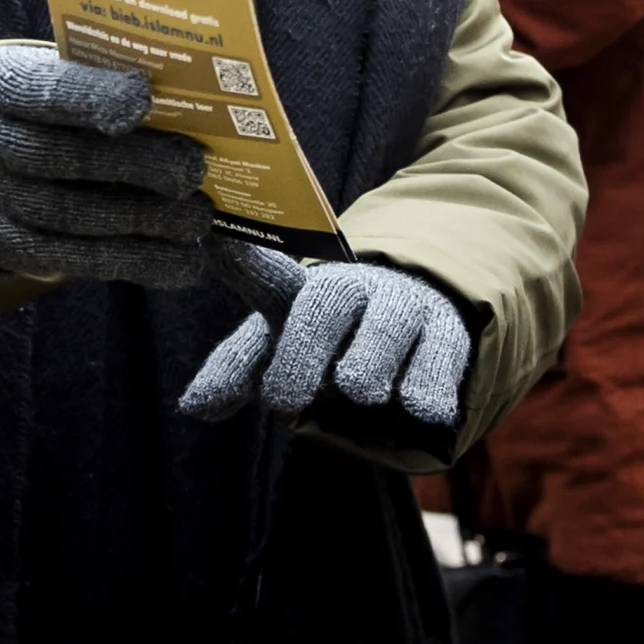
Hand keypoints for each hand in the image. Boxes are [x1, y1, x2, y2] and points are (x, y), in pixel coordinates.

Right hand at [0, 46, 210, 287]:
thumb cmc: (31, 105)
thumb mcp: (44, 72)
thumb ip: (96, 79)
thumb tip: (187, 91)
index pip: (41, 90)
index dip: (89, 96)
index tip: (142, 99)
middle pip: (56, 158)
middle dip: (130, 166)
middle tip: (191, 172)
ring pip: (66, 220)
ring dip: (141, 224)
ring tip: (198, 221)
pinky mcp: (0, 251)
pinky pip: (70, 262)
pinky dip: (133, 264)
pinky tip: (182, 263)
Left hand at [176, 243, 471, 432]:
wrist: (422, 327)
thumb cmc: (335, 340)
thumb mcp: (283, 349)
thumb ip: (239, 372)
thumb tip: (193, 409)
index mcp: (304, 291)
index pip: (266, 277)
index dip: (241, 261)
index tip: (212, 235)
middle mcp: (353, 290)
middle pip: (325, 302)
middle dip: (304, 349)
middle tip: (285, 398)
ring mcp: (404, 307)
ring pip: (388, 324)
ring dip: (370, 364)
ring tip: (363, 392)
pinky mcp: (450, 333)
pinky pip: (441, 357)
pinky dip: (427, 387)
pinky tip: (421, 408)